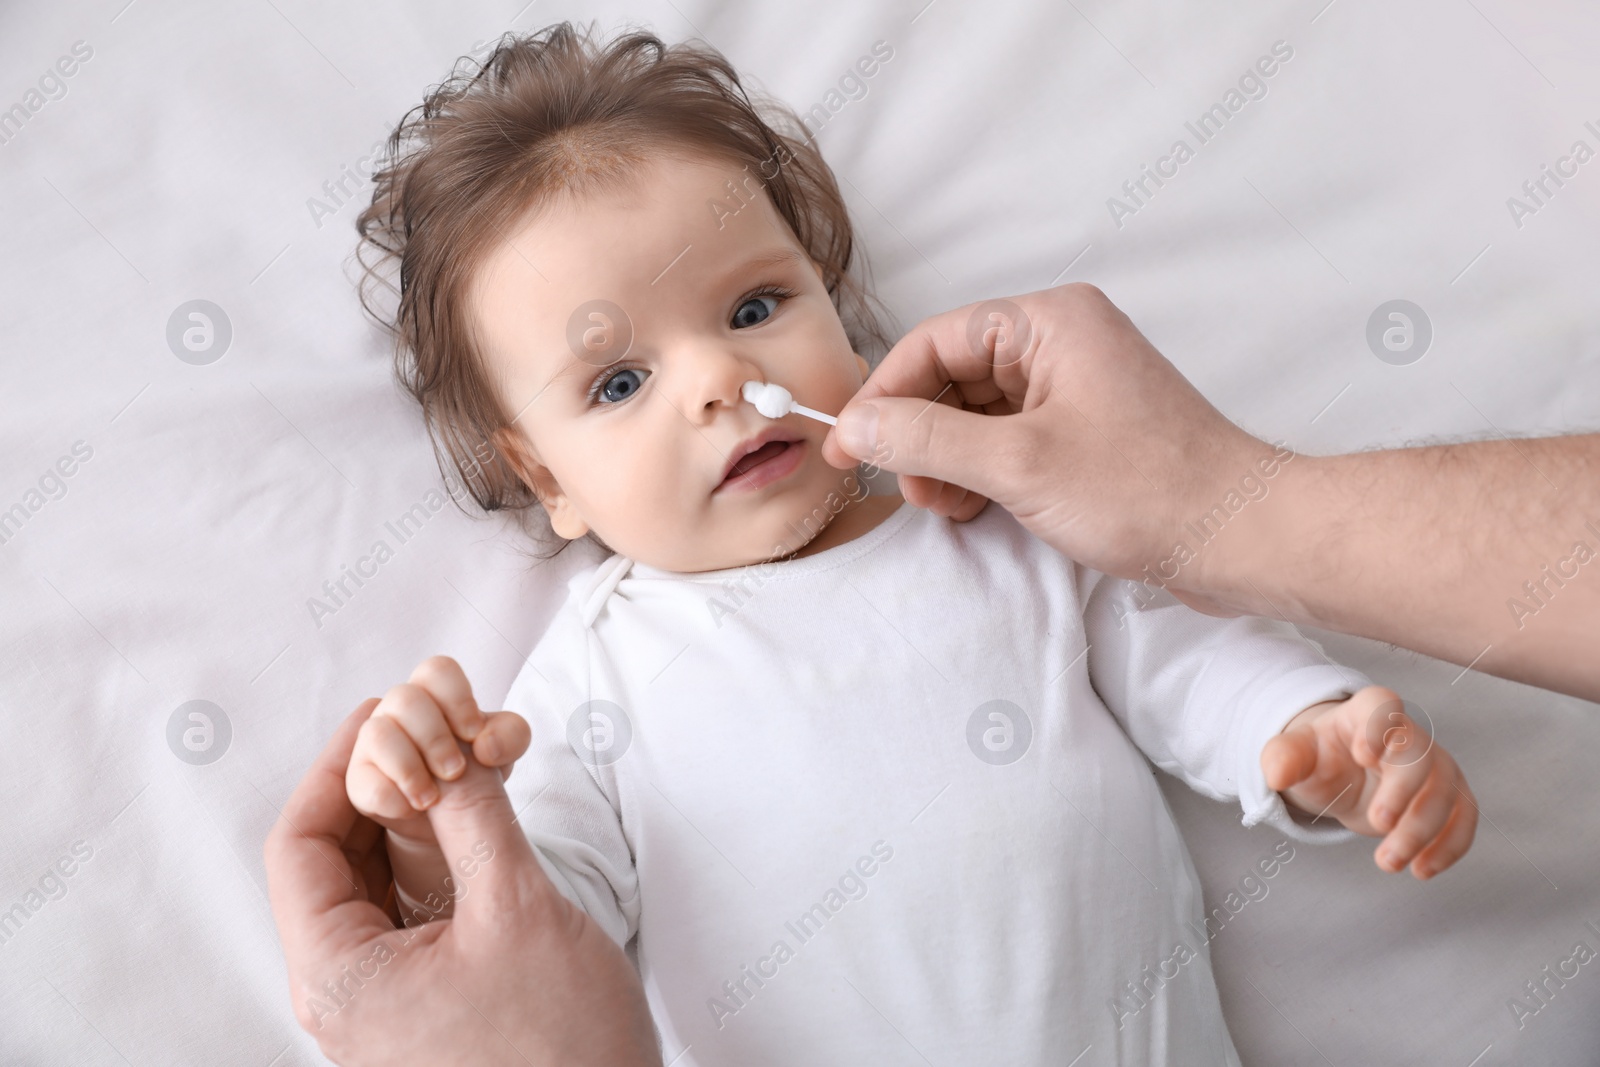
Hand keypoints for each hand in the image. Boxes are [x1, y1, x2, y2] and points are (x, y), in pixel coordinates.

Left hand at [264, 701, 661, 1066]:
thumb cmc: (559, 1051)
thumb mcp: (516, 910)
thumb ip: (475, 816)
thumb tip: (450, 746)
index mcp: (340, 978)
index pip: (299, 846)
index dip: (335, 766)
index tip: (380, 714)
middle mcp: (349, 991)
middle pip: (334, 859)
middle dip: (382, 785)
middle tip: (431, 731)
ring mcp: (389, 1000)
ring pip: (379, 882)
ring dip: (418, 818)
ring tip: (465, 765)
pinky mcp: (430, 1001)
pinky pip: (416, 911)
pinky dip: (442, 857)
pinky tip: (482, 819)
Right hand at [346, 655, 530, 847]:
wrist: (450, 821)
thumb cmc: (475, 773)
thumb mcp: (503, 753)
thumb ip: (510, 736)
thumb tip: (486, 746)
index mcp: (435, 695)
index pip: (437, 670)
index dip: (457, 699)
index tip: (473, 734)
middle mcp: (398, 711)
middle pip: (403, 698)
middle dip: (434, 739)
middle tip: (456, 772)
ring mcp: (373, 743)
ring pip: (376, 732)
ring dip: (409, 769)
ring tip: (433, 800)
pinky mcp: (359, 780)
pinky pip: (363, 781)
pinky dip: (392, 798)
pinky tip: (412, 810)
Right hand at [821, 283, 1273, 610]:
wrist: (1238, 538)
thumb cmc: (1151, 491)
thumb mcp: (1018, 466)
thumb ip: (927, 441)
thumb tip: (860, 426)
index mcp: (1050, 322)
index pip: (935, 341)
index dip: (884, 395)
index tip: (848, 445)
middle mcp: (1062, 343)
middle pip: (952, 375)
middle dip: (919, 435)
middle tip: (905, 488)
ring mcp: (1074, 388)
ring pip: (975, 413)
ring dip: (947, 461)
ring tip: (946, 506)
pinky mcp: (1083, 431)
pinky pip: (1007, 439)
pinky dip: (979, 473)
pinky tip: (974, 508)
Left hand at [1260, 686, 1477, 879]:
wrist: (1343, 777)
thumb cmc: (1321, 758)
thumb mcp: (1296, 755)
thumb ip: (1283, 757)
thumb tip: (1275, 774)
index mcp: (1368, 713)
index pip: (1382, 706)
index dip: (1378, 727)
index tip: (1363, 755)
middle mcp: (1409, 735)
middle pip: (1419, 756)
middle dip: (1402, 793)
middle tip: (1378, 824)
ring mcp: (1435, 765)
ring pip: (1445, 792)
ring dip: (1421, 831)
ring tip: (1388, 863)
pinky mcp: (1451, 796)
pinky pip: (1463, 818)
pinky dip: (1450, 845)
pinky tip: (1422, 869)